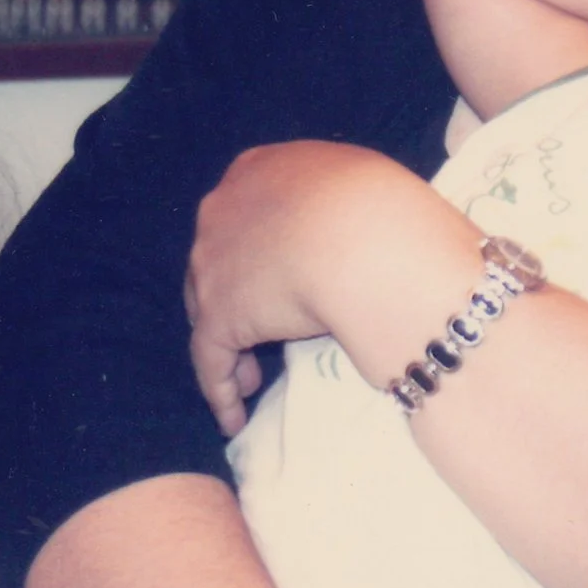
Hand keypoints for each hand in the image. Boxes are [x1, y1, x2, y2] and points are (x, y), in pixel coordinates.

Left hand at [185, 142, 386, 432]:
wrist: (364, 237)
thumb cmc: (379, 204)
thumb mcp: (359, 181)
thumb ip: (339, 203)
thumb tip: (359, 229)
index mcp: (258, 170)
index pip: (247, 214)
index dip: (259, 249)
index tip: (280, 274)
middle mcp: (222, 209)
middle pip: (219, 260)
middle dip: (238, 295)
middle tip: (263, 328)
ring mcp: (212, 264)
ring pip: (209, 311)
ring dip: (230, 345)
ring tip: (253, 379)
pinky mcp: (218, 317)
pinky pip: (211, 362)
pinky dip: (221, 392)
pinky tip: (234, 418)